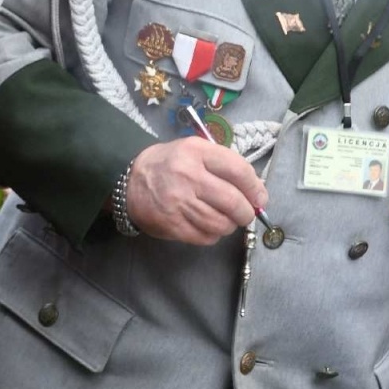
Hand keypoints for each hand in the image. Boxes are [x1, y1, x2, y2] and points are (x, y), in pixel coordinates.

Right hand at [124, 138, 267, 244]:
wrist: (129, 180)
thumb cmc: (169, 164)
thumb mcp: (194, 151)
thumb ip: (224, 166)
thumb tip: (257, 192)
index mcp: (196, 152)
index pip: (238, 170)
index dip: (255, 188)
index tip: (259, 198)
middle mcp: (188, 175)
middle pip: (233, 201)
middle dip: (245, 212)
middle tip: (244, 213)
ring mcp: (179, 202)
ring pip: (221, 223)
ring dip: (229, 225)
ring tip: (223, 219)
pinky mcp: (172, 224)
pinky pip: (206, 237)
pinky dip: (213, 234)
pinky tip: (206, 225)